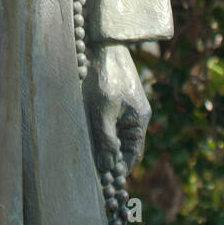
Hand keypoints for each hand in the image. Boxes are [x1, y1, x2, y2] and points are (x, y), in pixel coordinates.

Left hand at [83, 44, 150, 175]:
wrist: (102, 42)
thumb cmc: (104, 75)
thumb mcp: (103, 110)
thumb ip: (106, 139)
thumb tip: (108, 168)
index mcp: (138, 120)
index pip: (133, 154)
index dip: (121, 169)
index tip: (106, 182)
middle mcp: (135, 114)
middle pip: (124, 144)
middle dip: (110, 157)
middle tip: (92, 170)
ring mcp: (125, 105)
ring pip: (114, 132)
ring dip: (102, 142)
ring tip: (86, 153)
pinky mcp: (113, 96)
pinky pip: (108, 119)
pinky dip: (99, 128)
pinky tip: (85, 131)